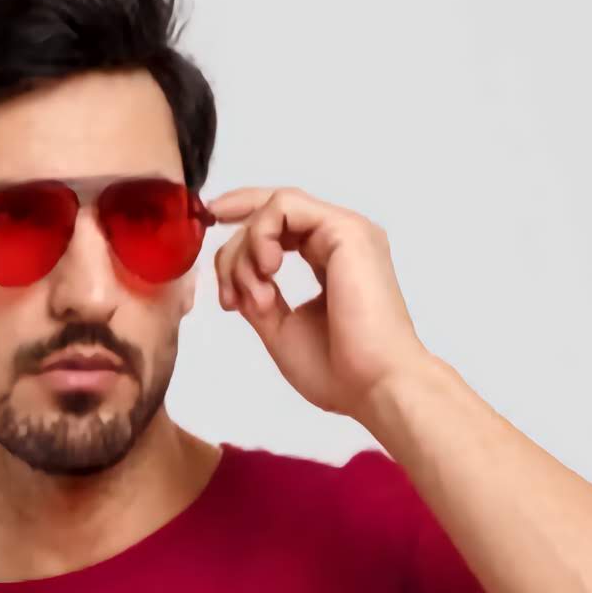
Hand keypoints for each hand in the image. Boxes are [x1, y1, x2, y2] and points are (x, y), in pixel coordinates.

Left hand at [204, 184, 436, 419]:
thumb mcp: (281, 330)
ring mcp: (345, 231)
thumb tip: (234, 279)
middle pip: (269, 214)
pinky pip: (285, 206)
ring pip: (273, 207)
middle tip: (229, 297)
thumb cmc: (340, 372)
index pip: (278, 228)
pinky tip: (267, 269)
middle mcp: (339, 240)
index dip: (240, 233)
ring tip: (256, 296)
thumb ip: (256, 298)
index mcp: (330, 261)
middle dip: (234, 251)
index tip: (216, 262)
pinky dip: (262, 234)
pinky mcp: (346, 229)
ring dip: (247, 249)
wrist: (375, 386)